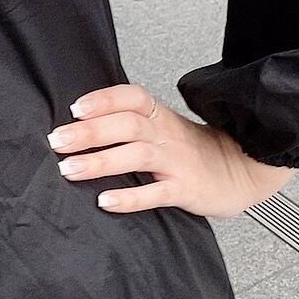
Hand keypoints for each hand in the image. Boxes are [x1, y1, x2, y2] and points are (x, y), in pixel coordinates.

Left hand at [46, 83, 297, 218]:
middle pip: (128, 124)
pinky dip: (129, 197)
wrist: (239, 171)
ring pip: (137, 154)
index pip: (131, 97)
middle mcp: (166, 135)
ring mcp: (177, 161)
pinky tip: (105, 201)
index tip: (75, 109)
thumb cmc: (192, 151)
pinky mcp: (185, 189)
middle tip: (59, 141)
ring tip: (70, 170)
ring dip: (100, 162)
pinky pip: (156, 193)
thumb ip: (129, 123)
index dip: (103, 99)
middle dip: (90, 132)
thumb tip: (79, 126)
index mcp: (160, 116)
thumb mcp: (163, 128)